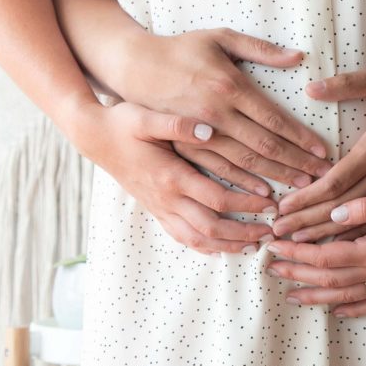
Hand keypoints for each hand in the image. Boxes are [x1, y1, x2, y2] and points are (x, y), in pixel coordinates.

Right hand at [67, 100, 276, 254]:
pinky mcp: (155, 210)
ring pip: (197, 239)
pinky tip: (220, 248)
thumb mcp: (146, 117)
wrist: (94, 138)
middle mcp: (166, 198)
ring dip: (227, 246)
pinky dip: (203, 247)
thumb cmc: (121, 124)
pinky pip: (181, 237)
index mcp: (171, 176)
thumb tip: (209, 129)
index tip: (271, 203)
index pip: (217, 199)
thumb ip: (178, 124)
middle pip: (211, 228)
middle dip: (243, 234)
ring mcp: (159, 208)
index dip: (247, 205)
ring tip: (252, 247)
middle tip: (270, 232)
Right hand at [106, 27, 331, 189]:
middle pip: (264, 147)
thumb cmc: (181, 49)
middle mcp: (216, 115)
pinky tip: (262, 195)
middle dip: (296, 163)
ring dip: (275, 178)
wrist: (134, 67)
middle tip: (323, 177)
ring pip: (244, 165)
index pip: (273, 119)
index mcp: (229, 87)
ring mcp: (199, 135)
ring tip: (301, 188)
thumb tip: (297, 56)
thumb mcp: (219, 37)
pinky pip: (217, 172)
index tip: (323, 151)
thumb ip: (259, 48)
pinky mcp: (185, 146)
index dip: (300, 138)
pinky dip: (242, 186)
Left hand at [265, 178, 365, 317]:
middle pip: (329, 279)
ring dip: (317, 296)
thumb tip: (334, 212)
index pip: (324, 256)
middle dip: (298, 274)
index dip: (296, 253)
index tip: (274, 246)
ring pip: (347, 295)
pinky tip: (339, 311)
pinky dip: (355, 309)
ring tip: (292, 296)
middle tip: (270, 270)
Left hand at [273, 66, 365, 240]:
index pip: (333, 183)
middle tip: (276, 235)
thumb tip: (310, 87)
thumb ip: (347, 84)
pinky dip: (356, 239)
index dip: (304, 199)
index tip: (280, 209)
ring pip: (358, 225)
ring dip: (326, 237)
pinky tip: (337, 252)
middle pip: (339, 210)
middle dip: (305, 224)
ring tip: (296, 247)